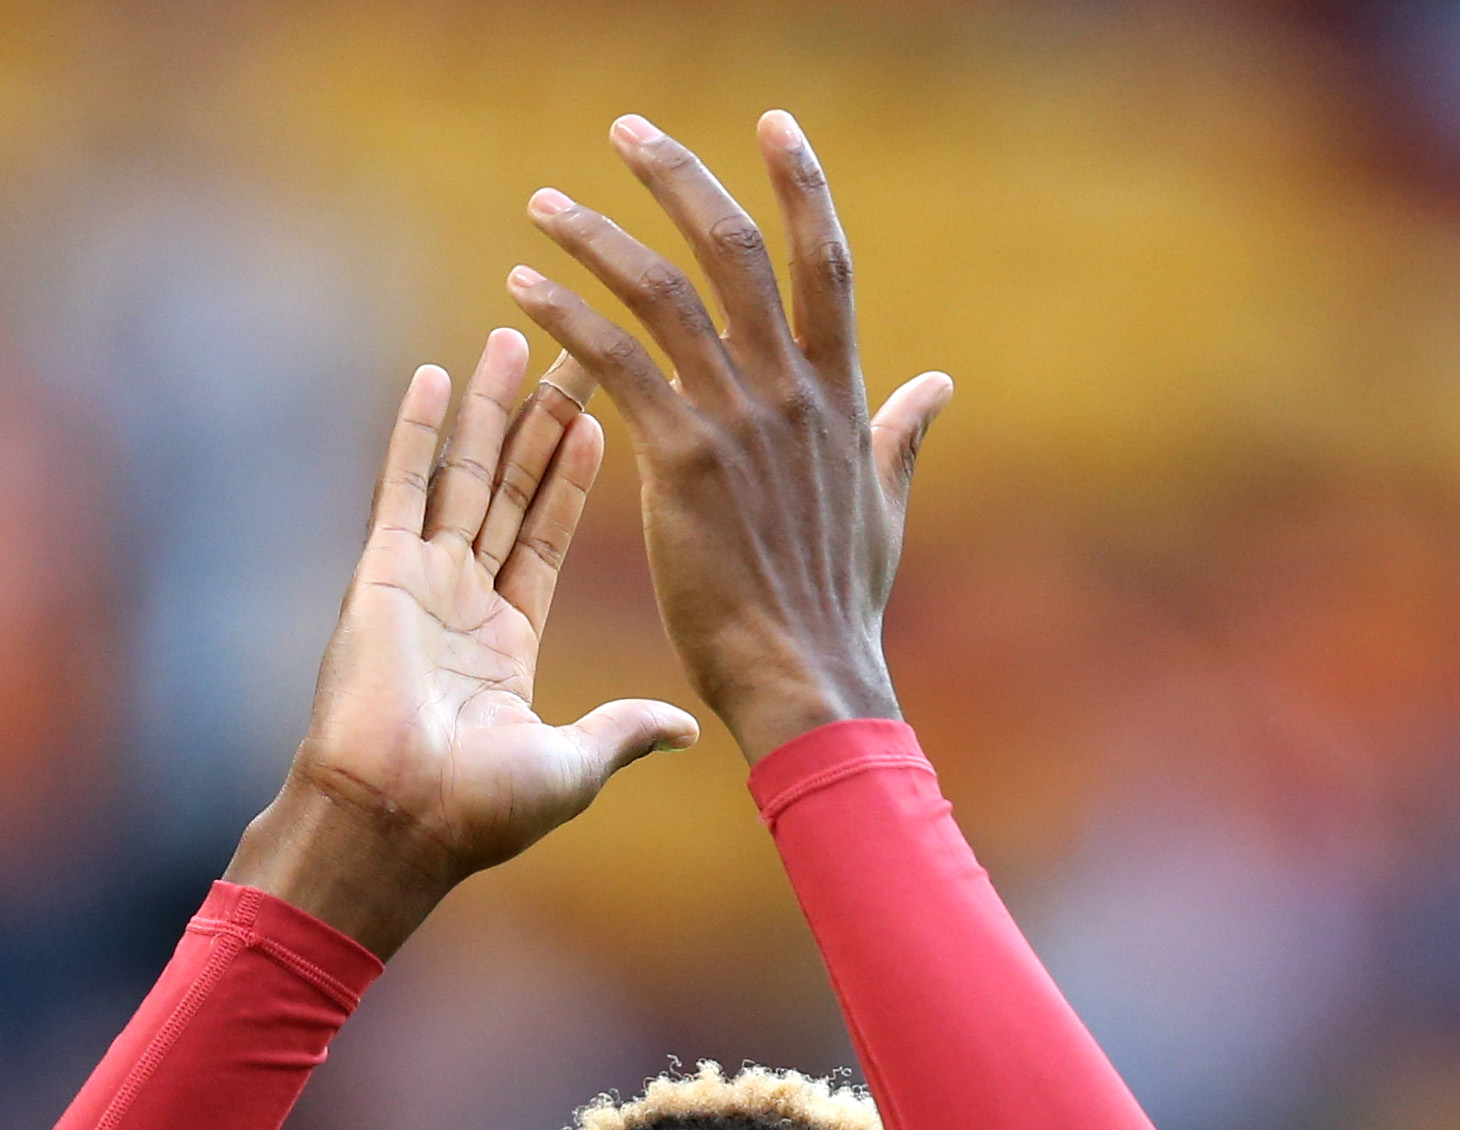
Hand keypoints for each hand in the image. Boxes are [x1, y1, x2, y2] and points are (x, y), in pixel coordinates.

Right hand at [231, 329, 698, 958]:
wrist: (398, 825)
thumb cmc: (478, 812)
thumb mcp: (572, 765)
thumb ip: (623, 731)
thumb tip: (685, 727)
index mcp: (504, 644)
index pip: (545, 537)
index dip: (572, 479)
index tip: (603, 418)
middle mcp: (461, 603)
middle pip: (508, 489)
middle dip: (541, 421)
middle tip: (572, 351)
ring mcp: (419, 584)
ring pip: (463, 474)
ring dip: (490, 408)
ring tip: (514, 339)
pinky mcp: (382, 575)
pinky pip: (403, 487)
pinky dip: (416, 429)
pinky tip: (435, 374)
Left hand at [508, 110, 950, 760]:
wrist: (806, 676)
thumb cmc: (837, 605)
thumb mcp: (883, 507)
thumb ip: (900, 435)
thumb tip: (937, 385)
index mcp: (840, 395)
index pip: (825, 262)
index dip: (802, 186)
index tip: (775, 124)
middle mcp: (790, 391)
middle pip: (735, 248)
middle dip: (677, 176)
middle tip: (626, 131)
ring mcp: (736, 420)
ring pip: (662, 292)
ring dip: (596, 236)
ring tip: (544, 204)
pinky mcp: (680, 460)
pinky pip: (615, 363)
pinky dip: (565, 318)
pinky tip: (522, 289)